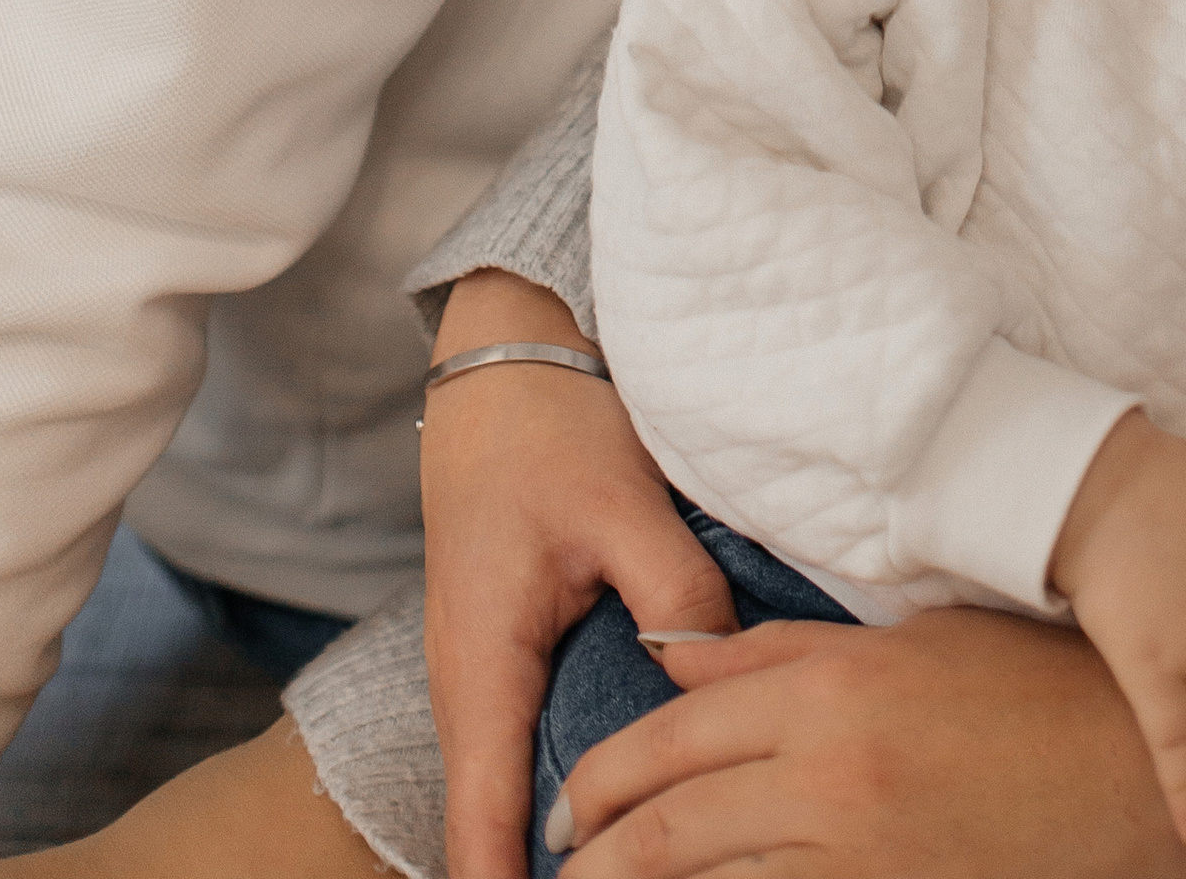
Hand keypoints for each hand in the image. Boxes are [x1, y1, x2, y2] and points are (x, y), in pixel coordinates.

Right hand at [420, 270, 734, 878]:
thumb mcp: (620, 503)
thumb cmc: (547, 425)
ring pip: (513, 784)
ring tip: (640, 860)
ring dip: (563, 831)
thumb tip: (716, 676)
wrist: (502, 358)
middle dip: (552, 871)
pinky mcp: (510, 650)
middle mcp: (469, 685)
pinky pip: (527, 742)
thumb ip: (674, 594)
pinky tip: (624, 804)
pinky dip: (566, 779)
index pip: (482, 824)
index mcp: (481, 664)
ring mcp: (485, 671)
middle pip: (494, 823)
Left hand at [548, 603, 1185, 878]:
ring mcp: (856, 854)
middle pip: (669, 826)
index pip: (673, 735)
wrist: (1126, 769)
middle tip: (559, 871)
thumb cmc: (1021, 686)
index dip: (600, 778)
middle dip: (594, 857)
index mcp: (828, 690)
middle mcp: (827, 775)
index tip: (564, 808)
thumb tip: (676, 656)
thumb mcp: (900, 644)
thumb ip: (779, 654)